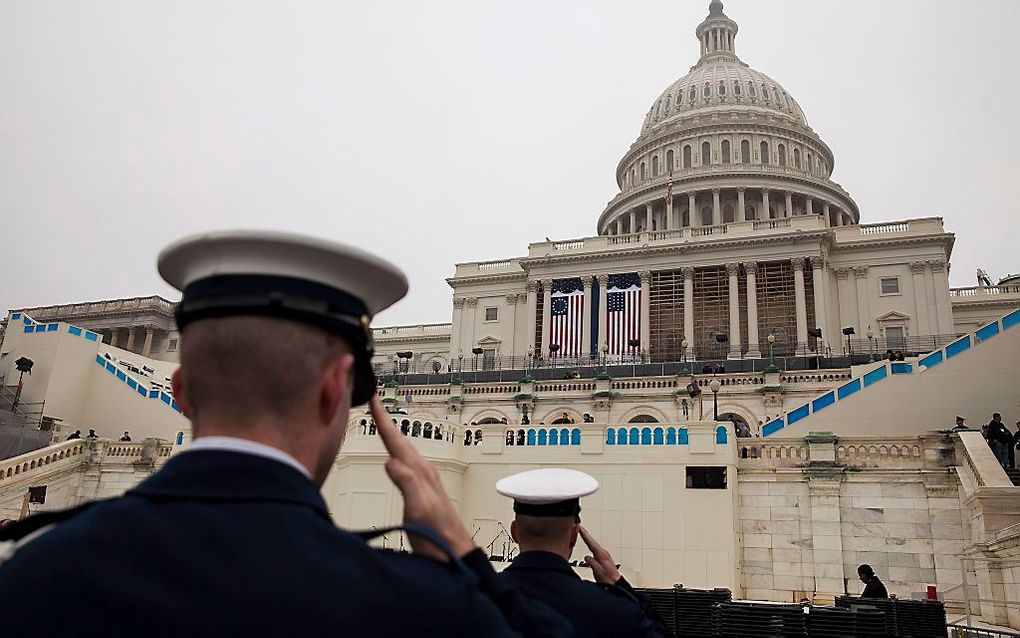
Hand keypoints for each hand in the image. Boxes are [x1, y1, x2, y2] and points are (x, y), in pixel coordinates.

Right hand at [370, 397, 473, 560]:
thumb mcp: (419, 510)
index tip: (374, 399)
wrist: (454, 556)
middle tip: (375, 405)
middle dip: (386, 423)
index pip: (397, 440)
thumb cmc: (438, 538)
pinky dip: (396, 456)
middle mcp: (423, 473)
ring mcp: (425, 483)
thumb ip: (407, 483)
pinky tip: (394, 460)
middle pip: (401, 442)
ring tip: (382, 426)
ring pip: (404, 453)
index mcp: (420, 473)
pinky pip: (406, 467)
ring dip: (392, 438)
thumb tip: (390, 461)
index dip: (383, 419)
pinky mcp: (423, 494)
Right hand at [579, 525, 621, 584]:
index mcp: (602, 555)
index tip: (580, 528)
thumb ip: (592, 563)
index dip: (585, 535)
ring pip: (594, 545)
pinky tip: (590, 546)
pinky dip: (591, 545)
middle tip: (580, 528)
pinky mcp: (604, 559)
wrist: (616, 584)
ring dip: (589, 539)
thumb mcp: (598, 571)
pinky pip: (596, 549)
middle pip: (593, 542)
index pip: (591, 542)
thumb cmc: (609, 579)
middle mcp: (604, 553)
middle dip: (586, 534)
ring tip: (583, 534)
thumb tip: (587, 557)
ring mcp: (604, 556)